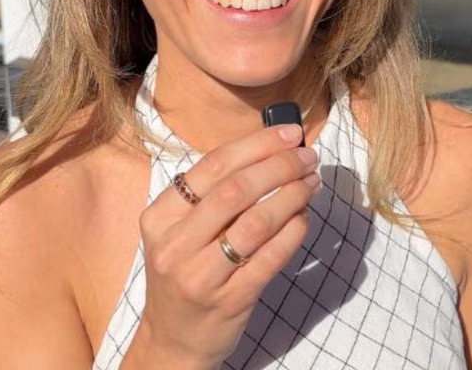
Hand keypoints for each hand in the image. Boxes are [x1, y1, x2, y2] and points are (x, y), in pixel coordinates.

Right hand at [129, 122, 318, 366]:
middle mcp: (173, 245)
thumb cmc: (188, 271)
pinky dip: (294, 231)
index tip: (290, 133)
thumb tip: (274, 148)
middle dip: (280, 166)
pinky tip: (305, 217)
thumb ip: (217, 194)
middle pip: (236, 190)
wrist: (175, 339)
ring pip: (256, 222)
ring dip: (293, 195)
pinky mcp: (229, 300)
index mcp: (159, 218)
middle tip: (308, 157)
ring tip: (312, 182)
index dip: (257, 144)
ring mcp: (200, 276)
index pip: (212, 166)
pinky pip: (272, 257)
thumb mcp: (183, 232)